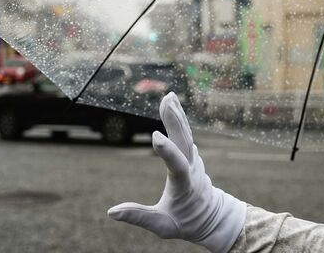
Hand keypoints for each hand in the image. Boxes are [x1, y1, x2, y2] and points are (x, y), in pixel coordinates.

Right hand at [108, 92, 245, 252]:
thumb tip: (111, 212)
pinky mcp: (192, 155)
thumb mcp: (162, 227)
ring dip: (177, 115)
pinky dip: (179, 119)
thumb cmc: (185, 222)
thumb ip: (139, 217)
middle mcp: (192, 168)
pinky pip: (186, 134)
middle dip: (174, 120)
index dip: (167, 151)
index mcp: (184, 185)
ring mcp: (194, 159)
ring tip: (169, 96)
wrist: (212, 217)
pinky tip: (173, 106)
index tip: (156, 135)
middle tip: (166, 100)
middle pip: (184, 141)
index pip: (177, 165)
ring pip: (186, 134)